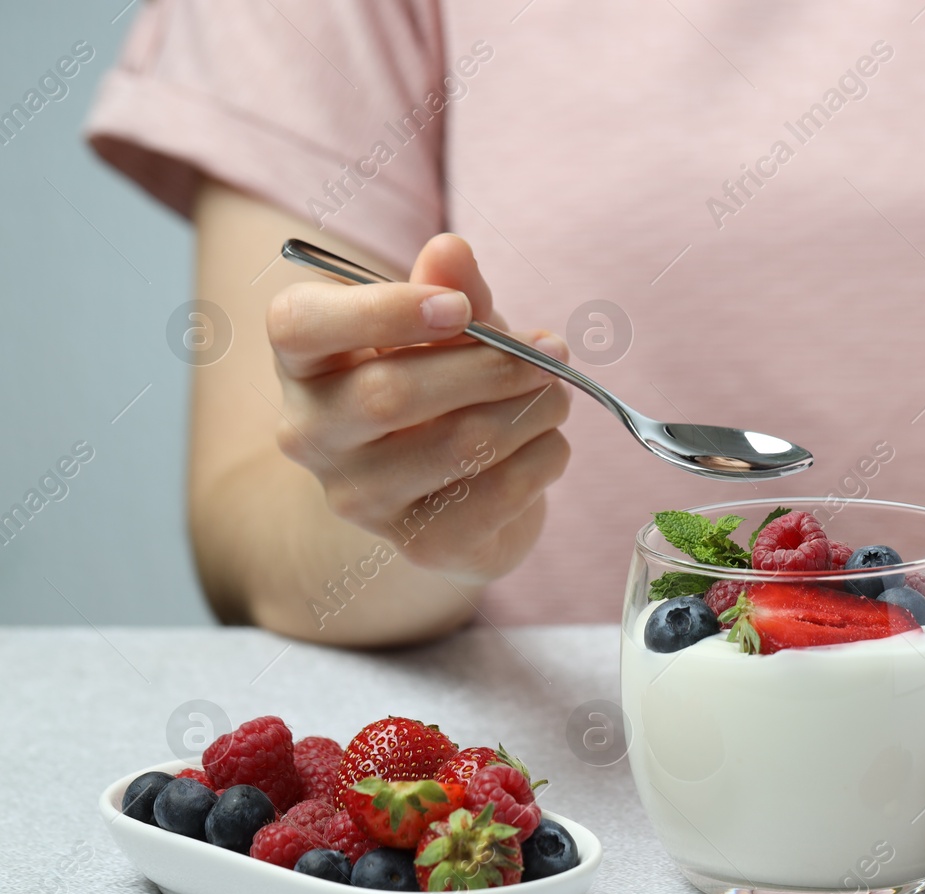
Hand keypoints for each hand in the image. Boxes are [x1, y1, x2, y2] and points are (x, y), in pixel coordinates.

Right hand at [267, 234, 570, 583]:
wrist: (454, 498)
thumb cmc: (443, 388)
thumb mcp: (447, 329)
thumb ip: (450, 288)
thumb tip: (451, 249)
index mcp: (302, 361)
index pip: (300, 326)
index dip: (382, 311)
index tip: (460, 307)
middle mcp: (311, 433)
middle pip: (392, 393)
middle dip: (493, 366)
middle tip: (552, 351)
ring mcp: (359, 498)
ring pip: (460, 444)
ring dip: (533, 409)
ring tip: (556, 395)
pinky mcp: (420, 544)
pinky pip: (500, 491)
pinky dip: (546, 456)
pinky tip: (549, 442)